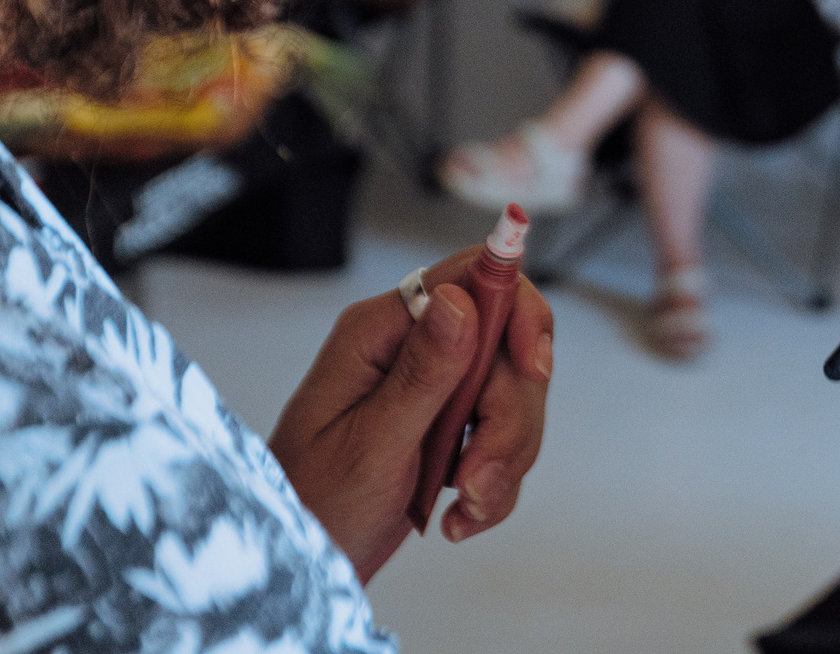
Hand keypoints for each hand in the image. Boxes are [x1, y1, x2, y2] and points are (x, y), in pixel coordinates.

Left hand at [268, 252, 555, 579]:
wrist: (305, 562)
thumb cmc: (316, 506)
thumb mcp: (370, 445)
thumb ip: (420, 373)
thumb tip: (461, 300)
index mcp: (380, 332)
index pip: (473, 279)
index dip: (517, 314)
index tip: (534, 369)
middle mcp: (409, 346)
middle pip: (504, 349)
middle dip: (507, 419)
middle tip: (477, 481)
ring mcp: (431, 384)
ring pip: (511, 396)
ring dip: (502, 459)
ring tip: (466, 508)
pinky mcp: (446, 422)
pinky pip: (501, 435)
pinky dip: (495, 481)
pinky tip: (461, 514)